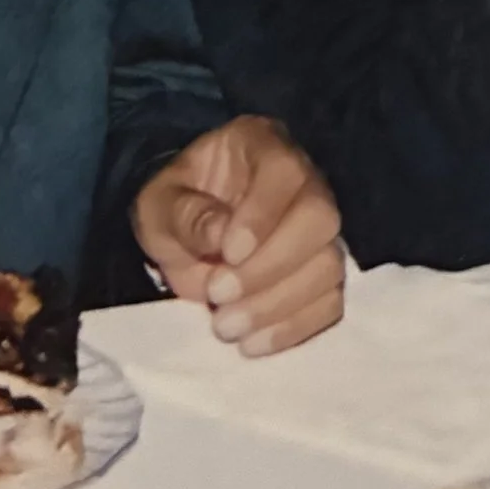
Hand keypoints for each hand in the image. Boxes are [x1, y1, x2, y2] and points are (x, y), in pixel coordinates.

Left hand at [133, 116, 345, 356]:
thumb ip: (187, 214)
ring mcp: (320, 230)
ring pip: (329, 266)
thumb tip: (221, 236)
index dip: (263, 214)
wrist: (184, 237)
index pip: (285, 171)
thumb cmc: (174, 207)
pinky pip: (330, 303)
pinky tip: (254, 343)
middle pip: (320, 219)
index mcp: (262, 145)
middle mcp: (305, 182)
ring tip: (227, 327)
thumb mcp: (159, 203)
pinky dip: (295, 329)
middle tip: (218, 295)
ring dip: (279, 306)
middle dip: (271, 267)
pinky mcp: (322, 274)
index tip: (227, 253)